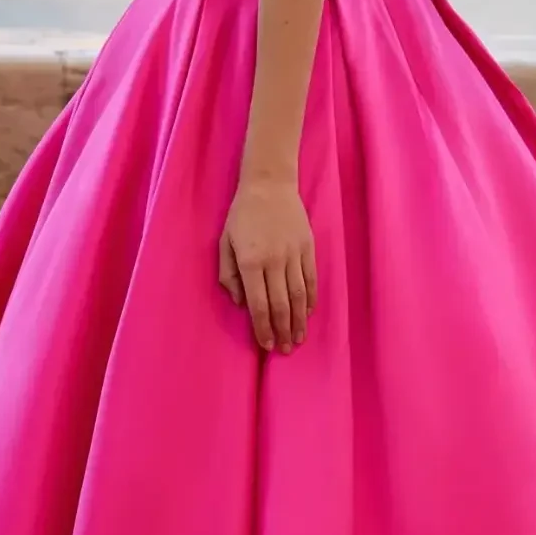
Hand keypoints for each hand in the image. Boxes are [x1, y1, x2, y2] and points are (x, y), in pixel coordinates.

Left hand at [219, 170, 316, 352]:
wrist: (269, 184)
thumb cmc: (241, 215)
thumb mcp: (224, 242)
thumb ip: (228, 274)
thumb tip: (240, 302)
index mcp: (250, 262)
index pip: (259, 304)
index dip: (263, 328)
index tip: (266, 345)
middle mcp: (274, 261)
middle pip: (281, 305)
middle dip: (283, 331)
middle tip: (286, 350)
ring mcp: (293, 255)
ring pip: (299, 296)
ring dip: (299, 321)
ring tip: (299, 338)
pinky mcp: (308, 248)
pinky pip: (311, 280)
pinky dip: (310, 300)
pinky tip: (308, 314)